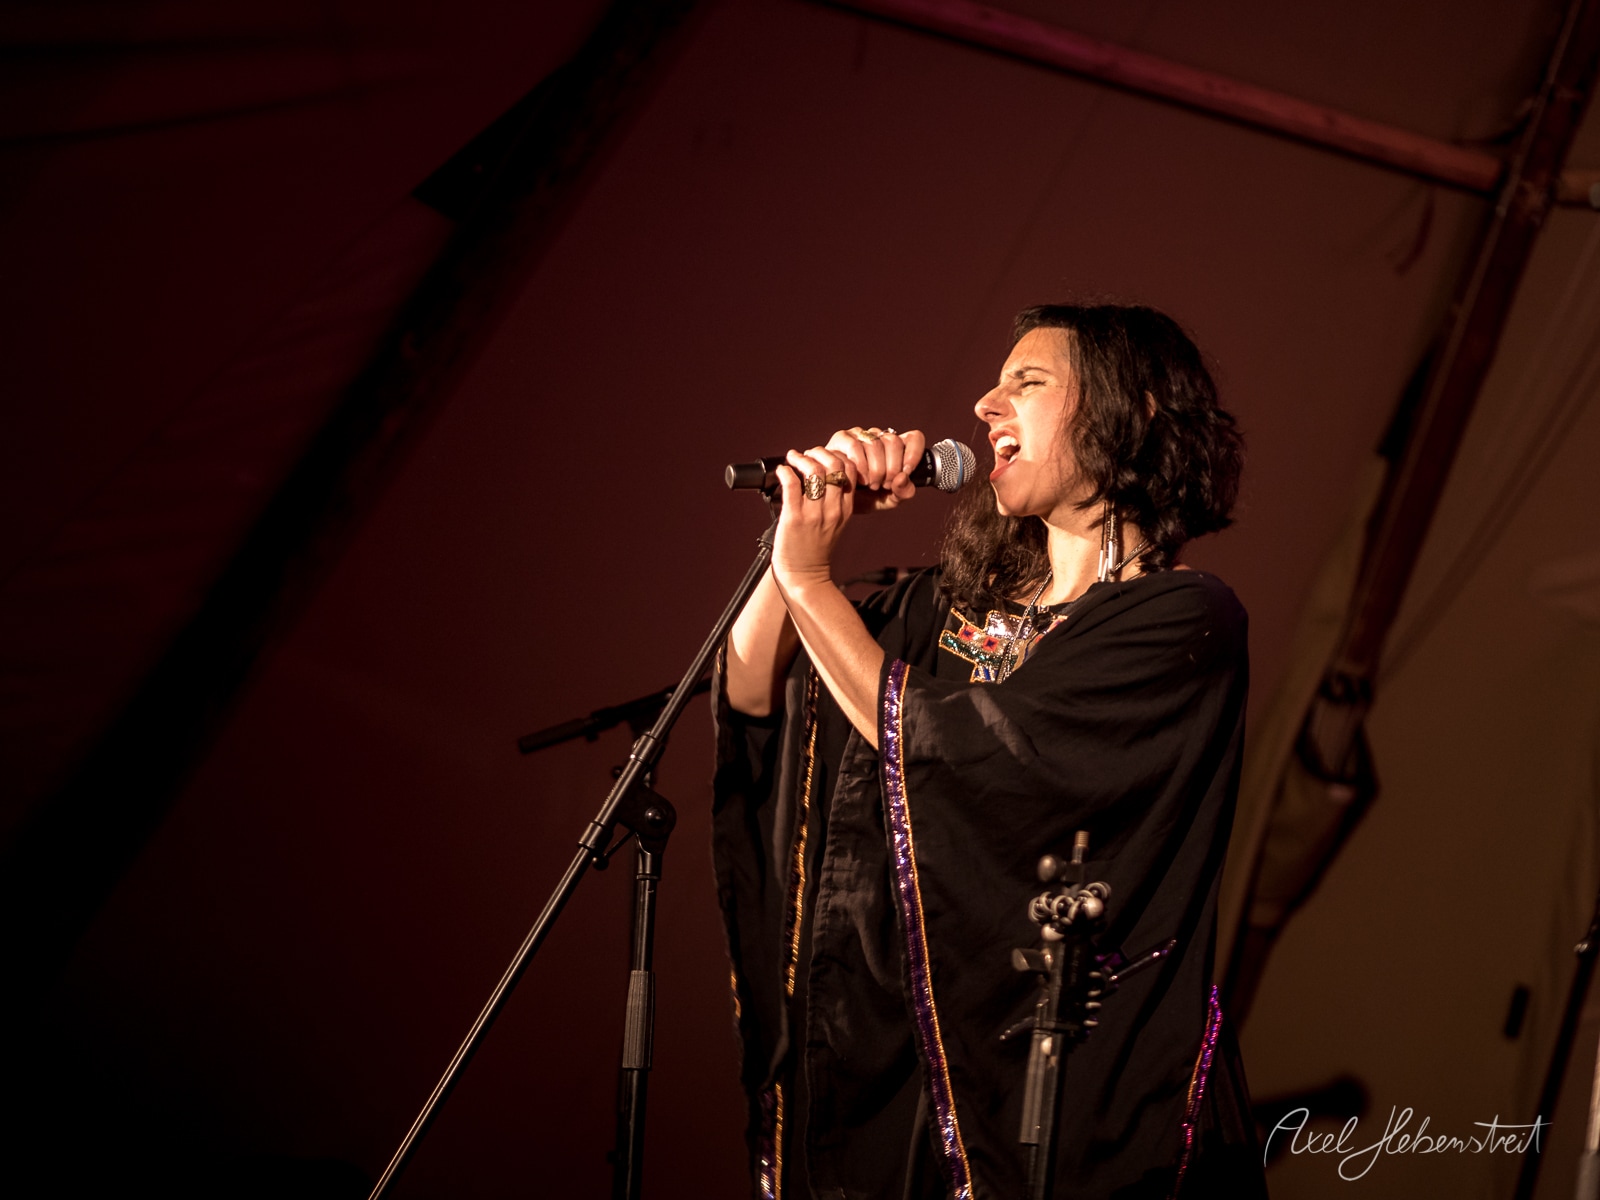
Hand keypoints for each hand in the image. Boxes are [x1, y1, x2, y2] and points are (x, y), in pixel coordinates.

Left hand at [771, 444, 855, 592]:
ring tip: (793, 458)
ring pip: (814, 472)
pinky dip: (786, 472)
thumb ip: (835, 500)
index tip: (823, 456)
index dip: (837, 456)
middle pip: (834, 466)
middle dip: (819, 452)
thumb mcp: (836, 523)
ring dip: (801, 459)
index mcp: (846, 509)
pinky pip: (792, 485)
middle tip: (807, 453)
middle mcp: (833, 509)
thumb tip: (821, 471)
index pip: (850, 470)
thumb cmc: (816, 548)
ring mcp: (814, 514)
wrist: (805, 575)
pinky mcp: (794, 518)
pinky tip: (782, 471)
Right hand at [824, 427, 927, 513]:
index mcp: (895, 448)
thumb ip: (903, 492)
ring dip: (875, 469)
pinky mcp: (841, 437)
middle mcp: (878, 437)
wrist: (836, 502)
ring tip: (870, 484)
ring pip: (875, 444)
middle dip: (891, 469)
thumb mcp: (889, 500)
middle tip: (883, 485)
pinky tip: (858, 478)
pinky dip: (859, 465)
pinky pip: (855, 446)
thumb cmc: (864, 498)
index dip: (913, 454)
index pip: (914, 438)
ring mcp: (860, 435)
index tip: (906, 472)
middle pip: (894, 442)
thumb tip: (902, 477)